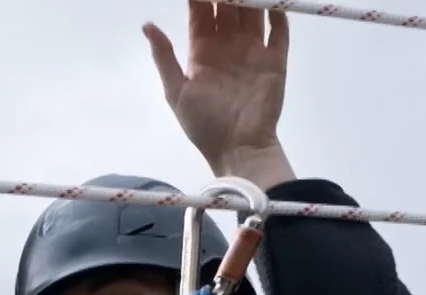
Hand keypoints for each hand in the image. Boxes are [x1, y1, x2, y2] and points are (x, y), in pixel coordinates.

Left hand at [143, 3, 292, 177]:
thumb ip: (164, 57)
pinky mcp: (275, 60)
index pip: (200, 13)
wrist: (238, 149)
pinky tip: (273, 0)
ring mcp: (252, 51)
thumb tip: (147, 25)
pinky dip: (278, 12)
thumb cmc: (204, 124)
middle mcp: (227, 46)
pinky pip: (278, 30)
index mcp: (202, 51)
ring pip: (252, 13)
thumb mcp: (176, 92)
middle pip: (227, 7)